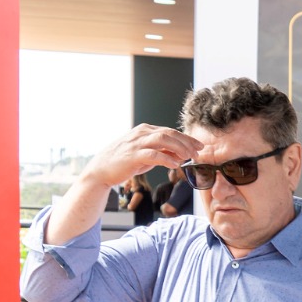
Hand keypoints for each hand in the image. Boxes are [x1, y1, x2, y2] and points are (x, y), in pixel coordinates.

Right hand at [82, 123, 202, 187]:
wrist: (101, 170)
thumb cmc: (124, 163)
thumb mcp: (146, 156)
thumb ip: (163, 153)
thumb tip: (181, 156)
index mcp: (145, 130)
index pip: (170, 131)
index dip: (187, 138)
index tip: (200, 146)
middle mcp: (141, 134)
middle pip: (169, 133)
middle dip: (187, 142)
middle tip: (199, 152)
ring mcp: (136, 143)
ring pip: (163, 140)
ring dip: (179, 148)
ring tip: (189, 157)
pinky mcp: (132, 156)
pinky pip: (153, 154)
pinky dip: (166, 159)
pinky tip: (176, 165)